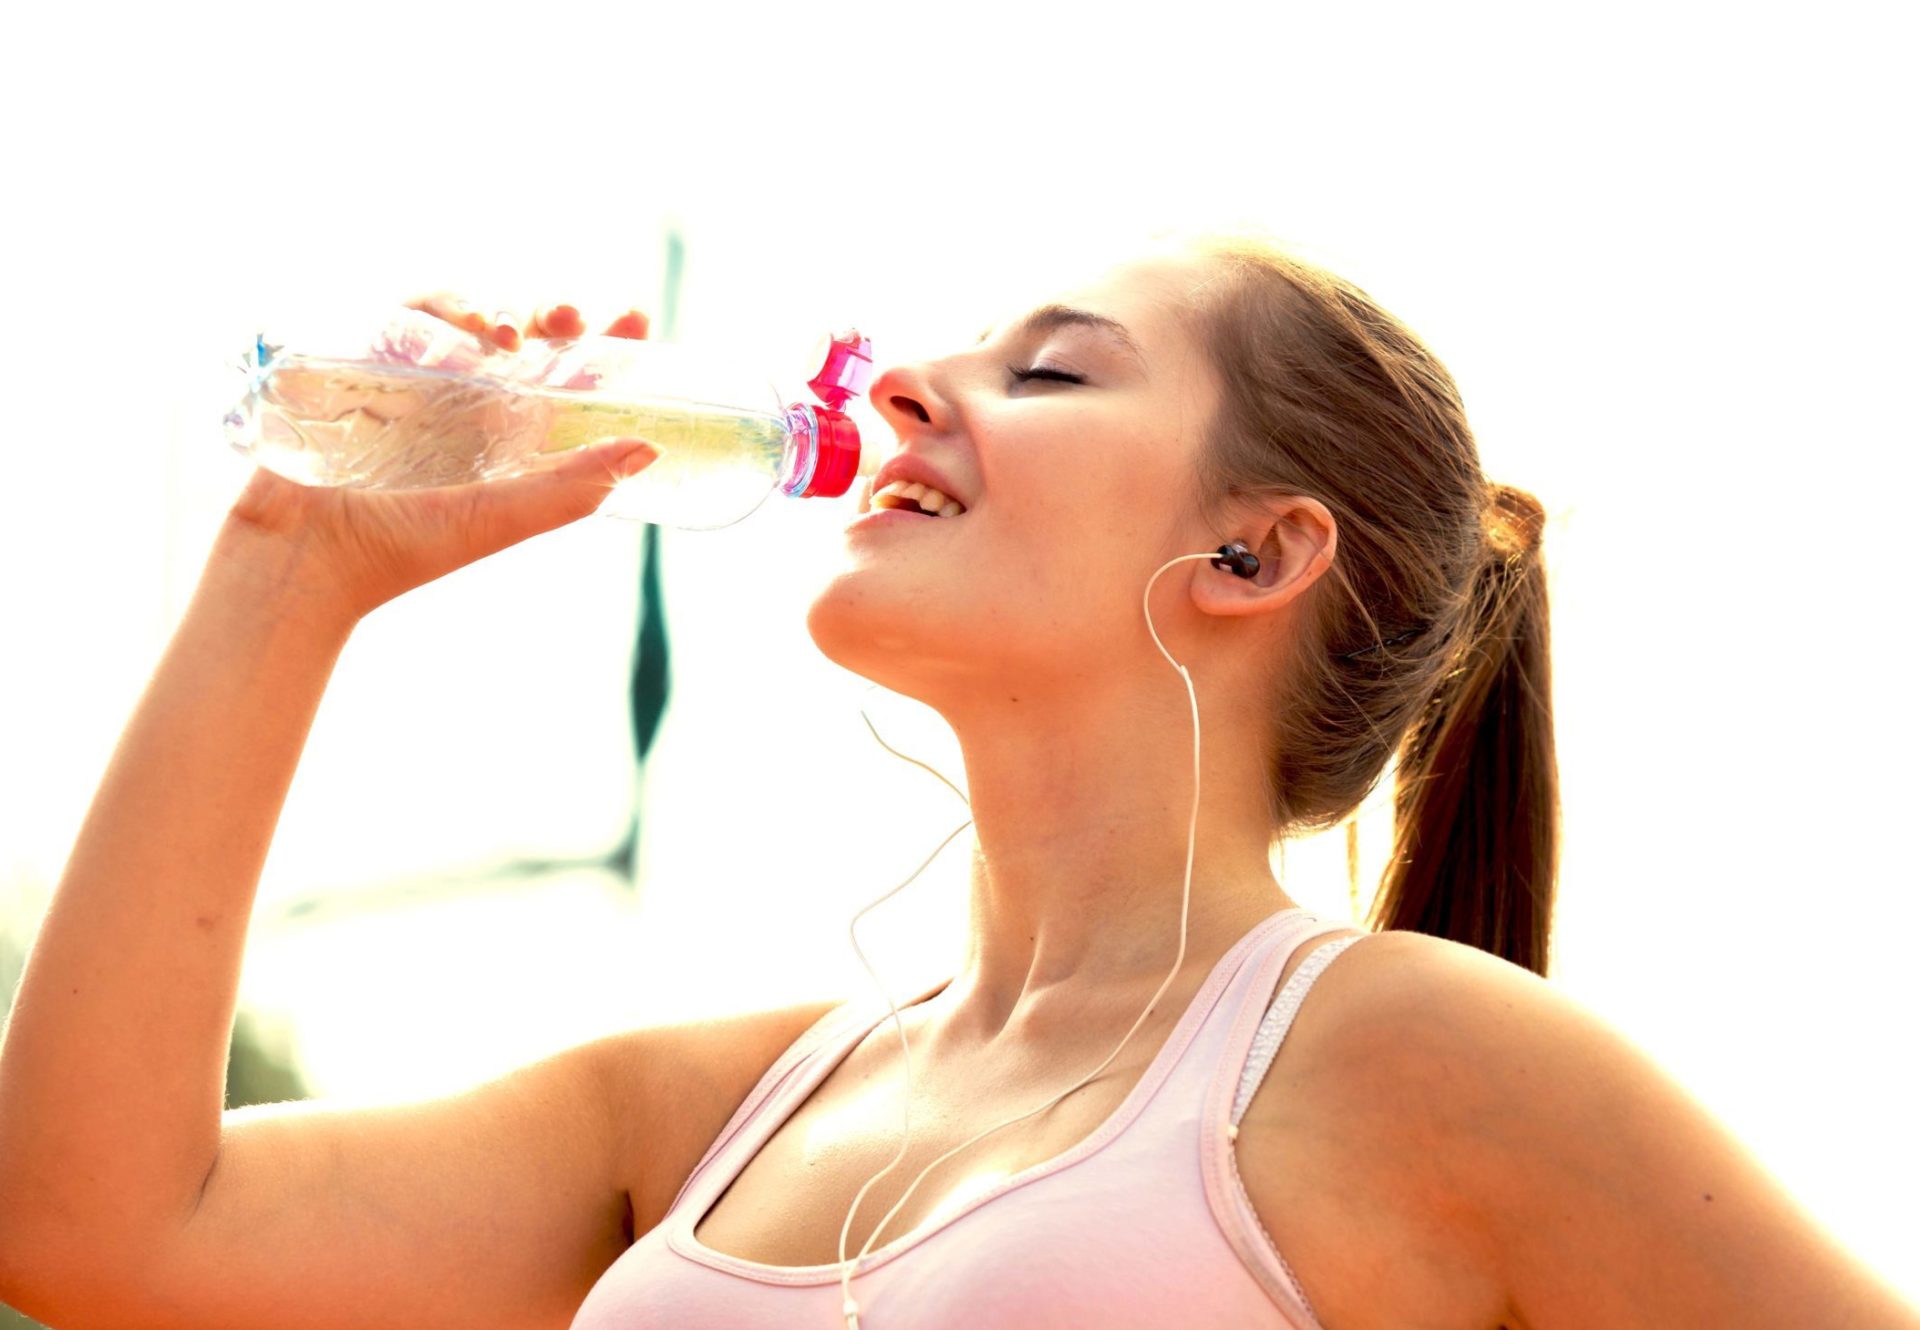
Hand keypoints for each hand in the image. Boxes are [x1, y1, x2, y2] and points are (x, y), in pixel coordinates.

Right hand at [219, 294, 655, 623]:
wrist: (305, 558)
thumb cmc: (403, 549)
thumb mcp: (502, 517)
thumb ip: (573, 486)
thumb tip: (650, 448)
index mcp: (504, 437)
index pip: (563, 378)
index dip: (601, 345)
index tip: (635, 319)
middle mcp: (465, 401)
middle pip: (522, 336)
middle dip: (553, 316)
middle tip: (573, 319)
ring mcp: (414, 378)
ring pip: (468, 314)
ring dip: (499, 307)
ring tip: (515, 335)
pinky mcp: (363, 359)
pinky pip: (406, 310)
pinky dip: (440, 307)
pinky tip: (465, 330)